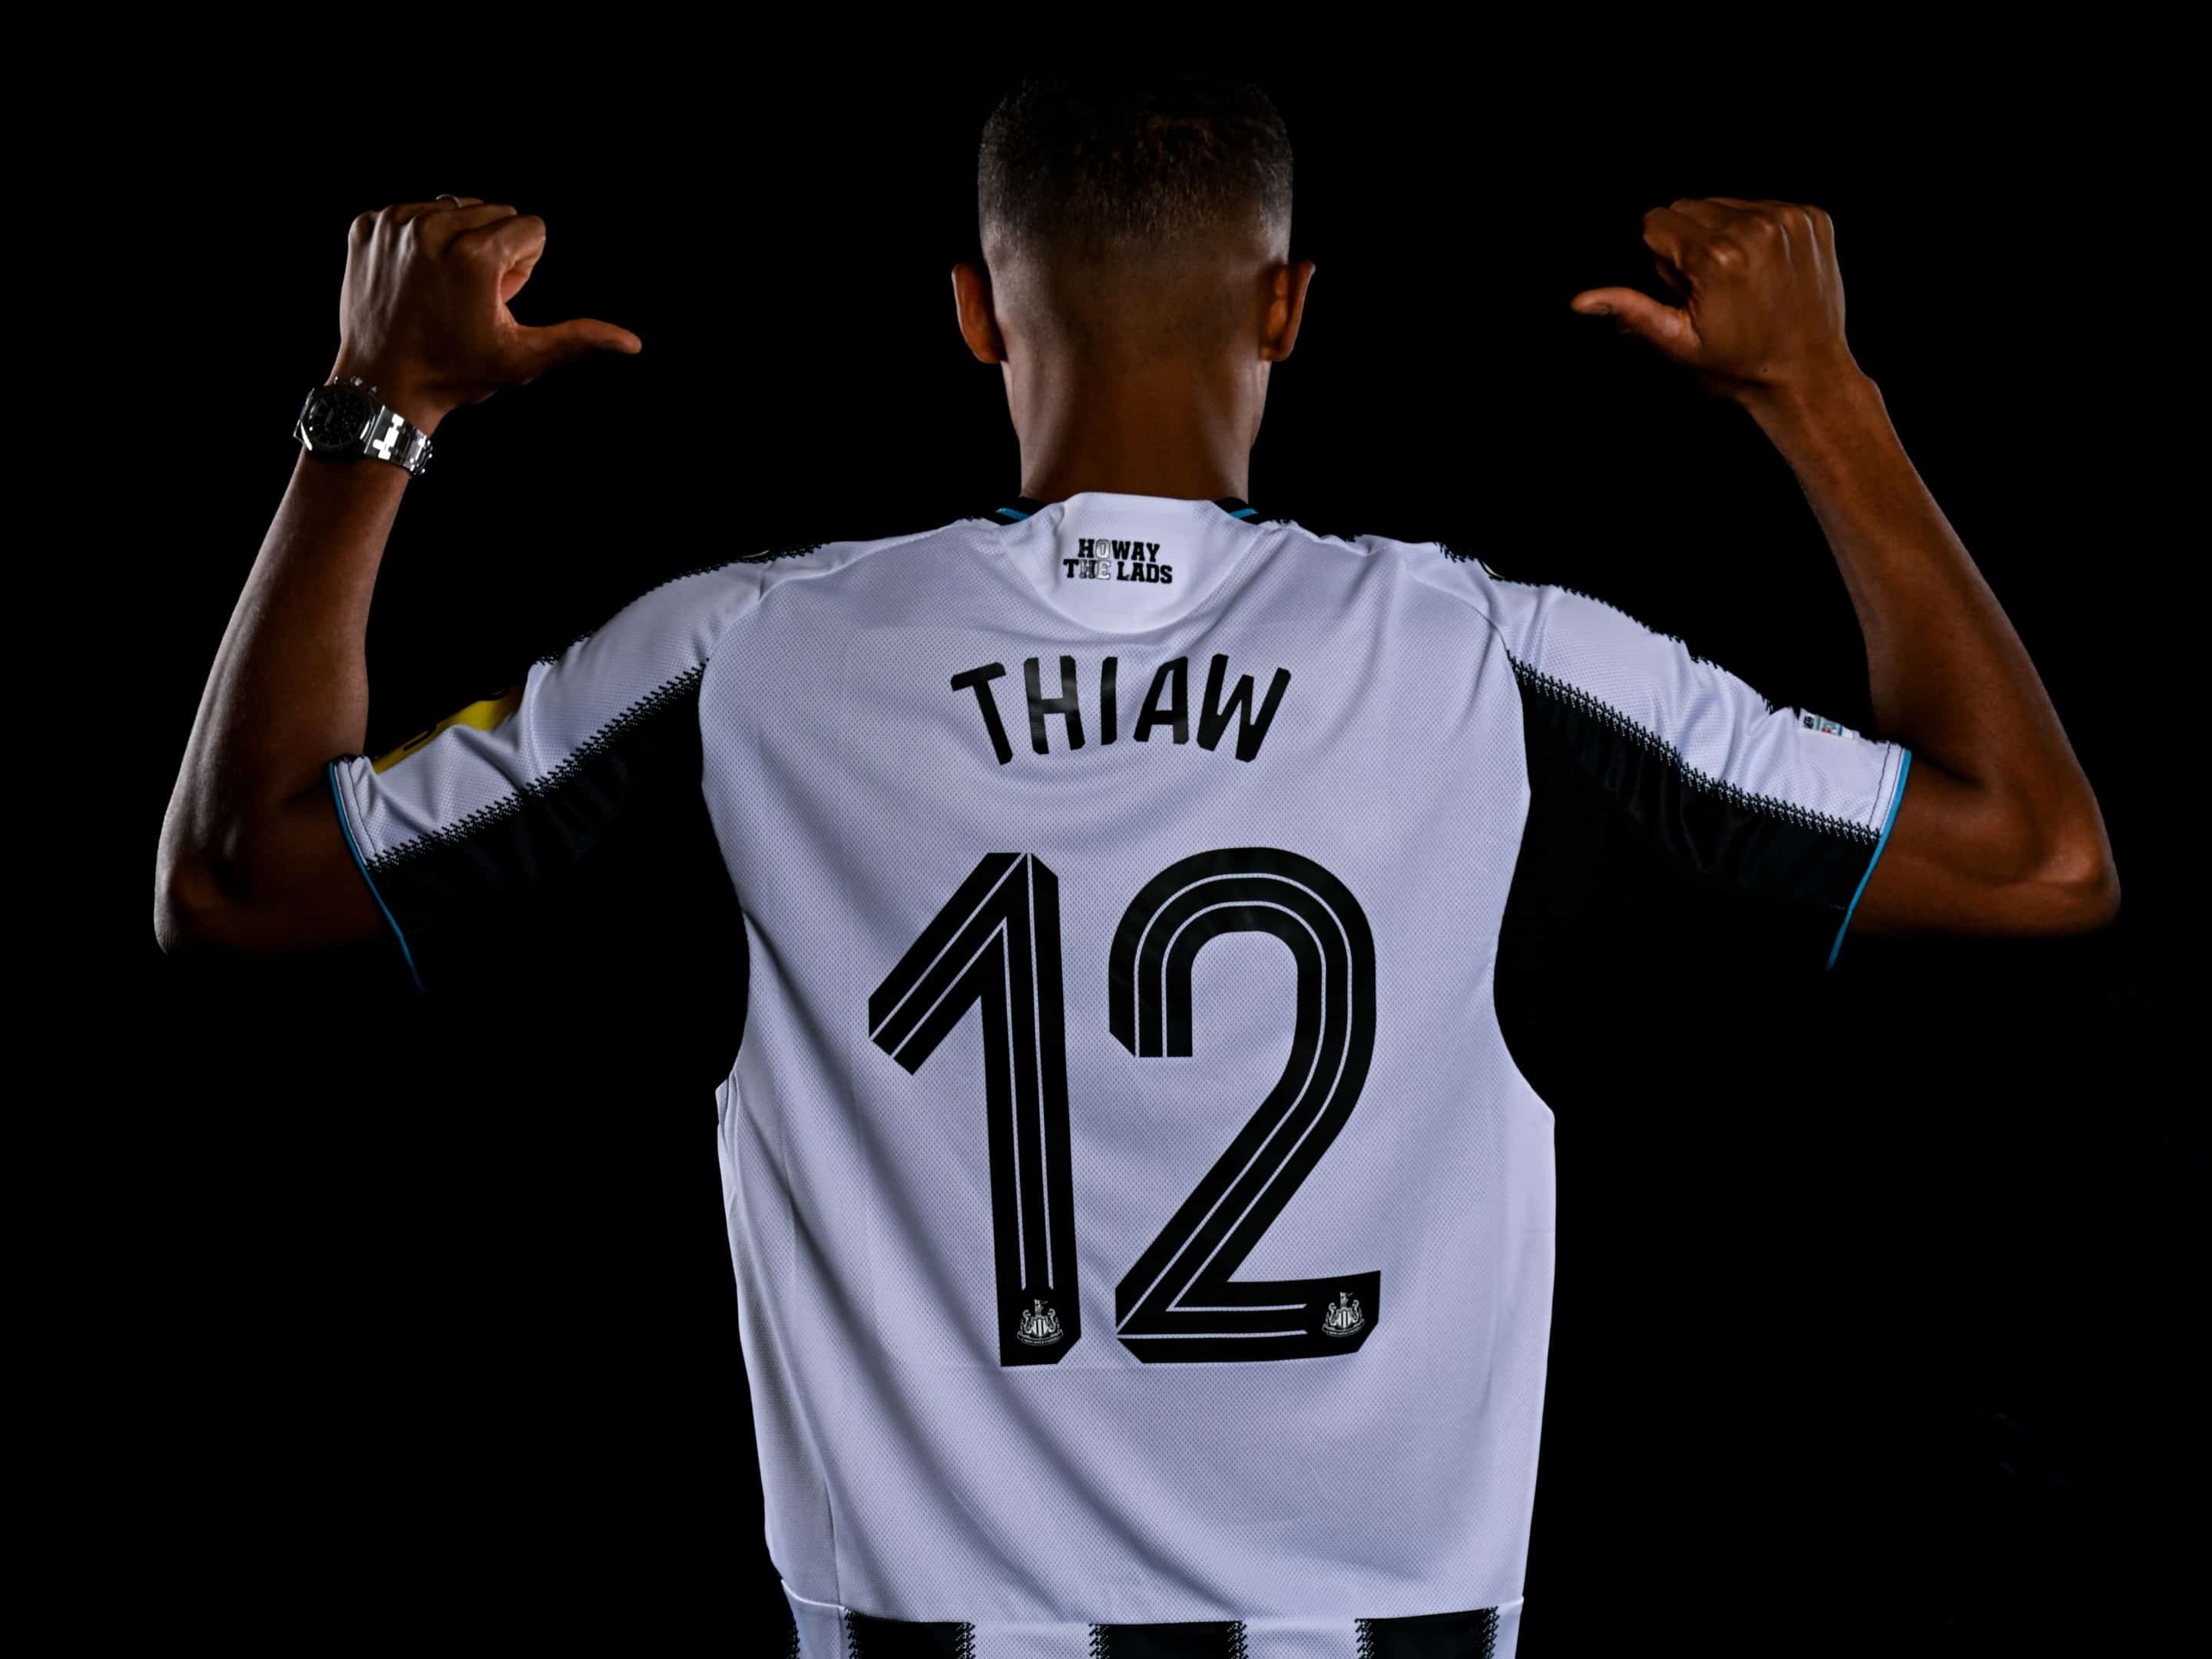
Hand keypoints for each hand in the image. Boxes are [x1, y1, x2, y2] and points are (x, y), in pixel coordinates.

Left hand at [330, 196, 641, 428]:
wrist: (381, 385)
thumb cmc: (456, 374)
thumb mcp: (523, 360)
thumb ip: (578, 339)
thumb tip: (633, 342)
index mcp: (474, 256)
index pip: (530, 227)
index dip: (525, 266)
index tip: (498, 297)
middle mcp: (431, 229)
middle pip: (494, 211)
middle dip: (494, 249)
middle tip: (471, 296)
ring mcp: (394, 224)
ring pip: (454, 206)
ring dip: (458, 240)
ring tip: (442, 287)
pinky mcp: (367, 225)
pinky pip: (412, 211)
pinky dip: (419, 239)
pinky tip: (415, 277)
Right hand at [1569, 198, 1857, 402]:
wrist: (1808, 373)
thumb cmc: (1740, 364)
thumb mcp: (1677, 342)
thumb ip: (1630, 311)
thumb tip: (1581, 300)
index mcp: (1717, 256)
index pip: (1656, 221)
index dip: (1661, 259)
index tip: (1686, 288)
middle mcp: (1755, 227)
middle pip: (1689, 207)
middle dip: (1690, 243)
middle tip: (1713, 288)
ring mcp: (1789, 219)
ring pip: (1725, 204)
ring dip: (1724, 234)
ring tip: (1742, 280)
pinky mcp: (1812, 218)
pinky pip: (1764, 205)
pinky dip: (1758, 232)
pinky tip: (1766, 268)